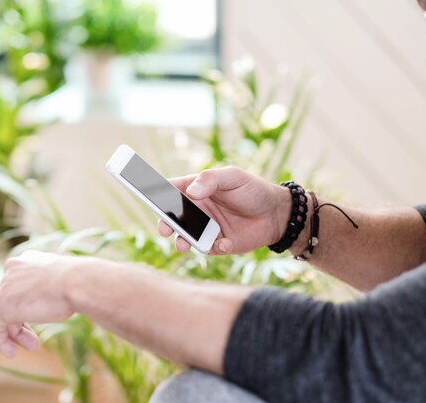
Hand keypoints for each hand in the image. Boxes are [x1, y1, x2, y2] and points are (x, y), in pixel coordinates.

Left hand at [0, 251, 83, 357]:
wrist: (78, 282)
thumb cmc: (79, 282)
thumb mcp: (63, 280)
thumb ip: (51, 287)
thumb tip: (56, 299)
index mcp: (28, 259)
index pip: (20, 285)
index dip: (27, 305)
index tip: (40, 318)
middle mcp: (13, 268)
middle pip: (10, 301)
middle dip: (22, 324)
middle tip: (37, 341)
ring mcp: (5, 286)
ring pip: (3, 315)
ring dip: (17, 334)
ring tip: (34, 347)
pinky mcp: (1, 304)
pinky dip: (1, 341)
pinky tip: (11, 353)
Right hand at [158, 166, 289, 254]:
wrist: (277, 214)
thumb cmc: (253, 190)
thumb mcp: (233, 177)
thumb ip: (211, 180)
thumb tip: (190, 191)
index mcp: (196, 190)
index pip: (170, 191)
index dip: (157, 194)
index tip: (148, 197)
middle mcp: (197, 210)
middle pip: (172, 217)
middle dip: (165, 224)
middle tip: (165, 229)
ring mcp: (205, 228)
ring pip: (185, 237)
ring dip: (181, 241)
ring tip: (183, 244)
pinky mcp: (217, 244)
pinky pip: (207, 249)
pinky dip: (213, 248)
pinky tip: (226, 242)